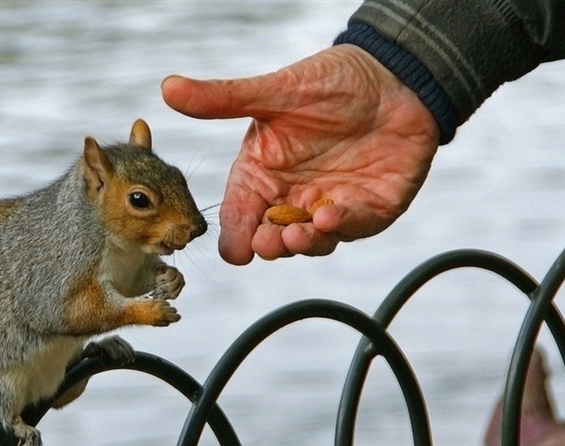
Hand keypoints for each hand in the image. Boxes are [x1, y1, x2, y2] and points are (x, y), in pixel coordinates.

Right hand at [161, 44, 439, 263]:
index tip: (236, 251)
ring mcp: (328, 207)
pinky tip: (330, 214)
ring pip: (309, 242)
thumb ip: (223, 99)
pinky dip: (339, 227)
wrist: (396, 76)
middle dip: (269, 246)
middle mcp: (291, 197)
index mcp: (261, 176)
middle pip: (270, 239)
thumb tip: (168, 88)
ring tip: (298, 234)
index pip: (238, 217)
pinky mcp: (367, 210)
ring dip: (303, 244)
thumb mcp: (275, 92)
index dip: (235, 237)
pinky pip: (350, 228)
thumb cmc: (331, 82)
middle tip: (269, 242)